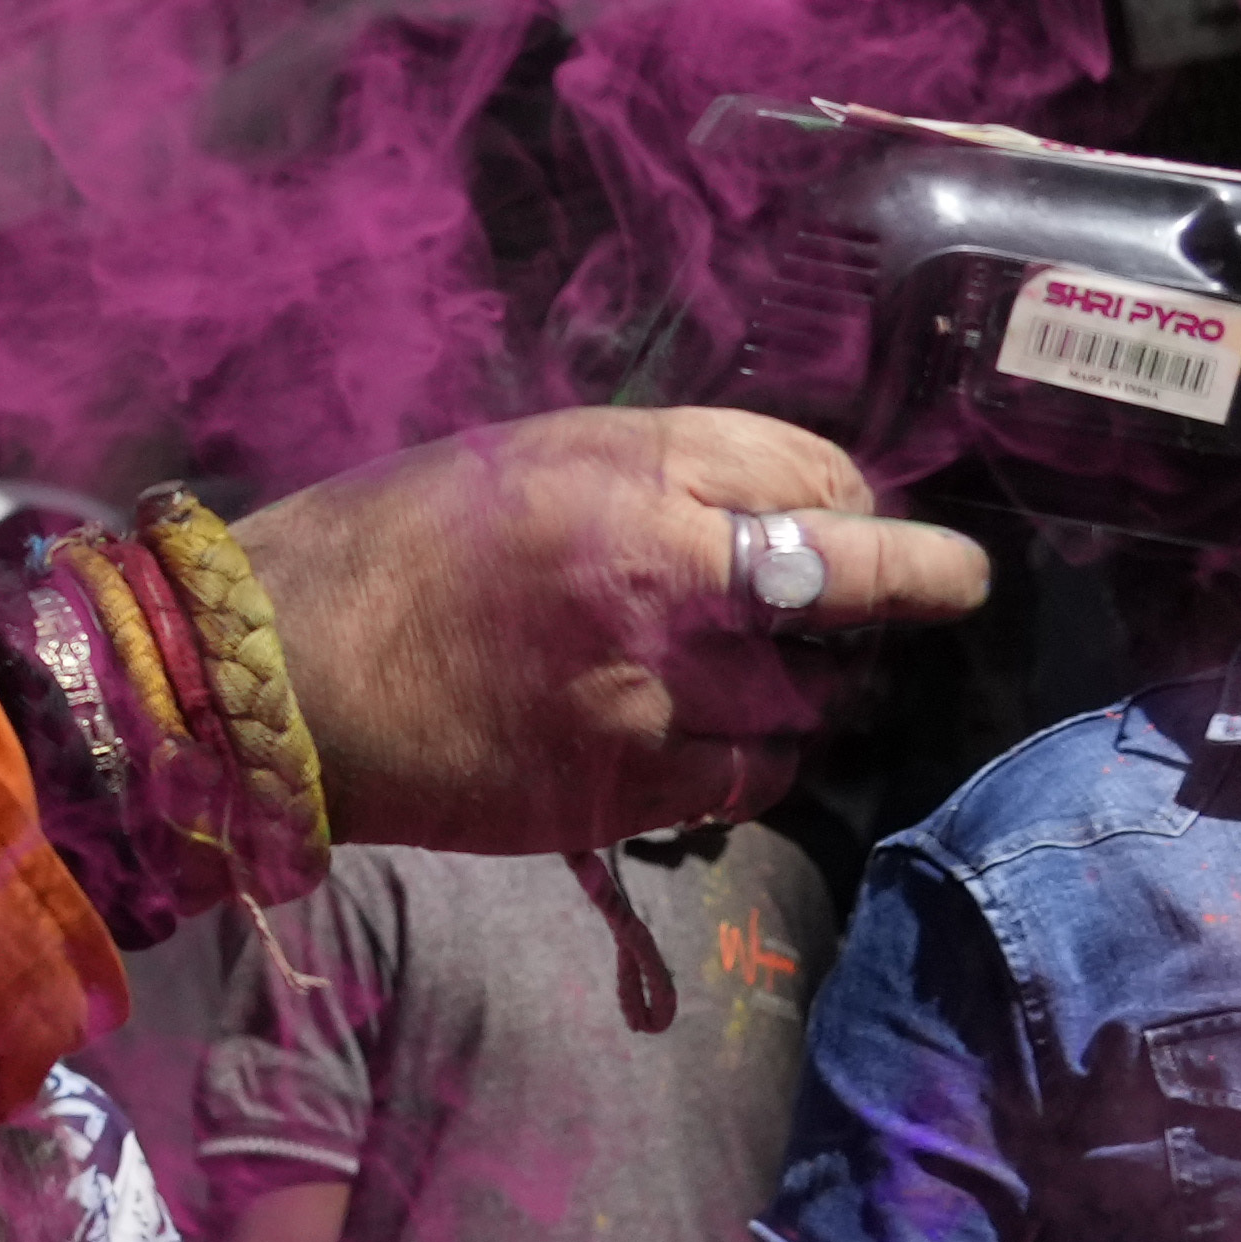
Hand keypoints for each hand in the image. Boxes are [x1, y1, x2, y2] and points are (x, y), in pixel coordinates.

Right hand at [231, 407, 993, 851]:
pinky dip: (768, 759)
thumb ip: (659, 472)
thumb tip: (775, 505)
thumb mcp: (529, 455)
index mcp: (636, 472)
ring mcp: (658, 692)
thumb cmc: (390, 545)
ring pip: (815, 697)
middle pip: (859, 581)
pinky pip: (755, 778)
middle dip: (922, 584)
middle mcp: (666, 577)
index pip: (817, 477)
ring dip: (829, 688)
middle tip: (953, 587)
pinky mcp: (630, 786)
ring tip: (816, 680)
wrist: (286, 677)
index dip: (852, 499)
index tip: (854, 515)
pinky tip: (747, 745)